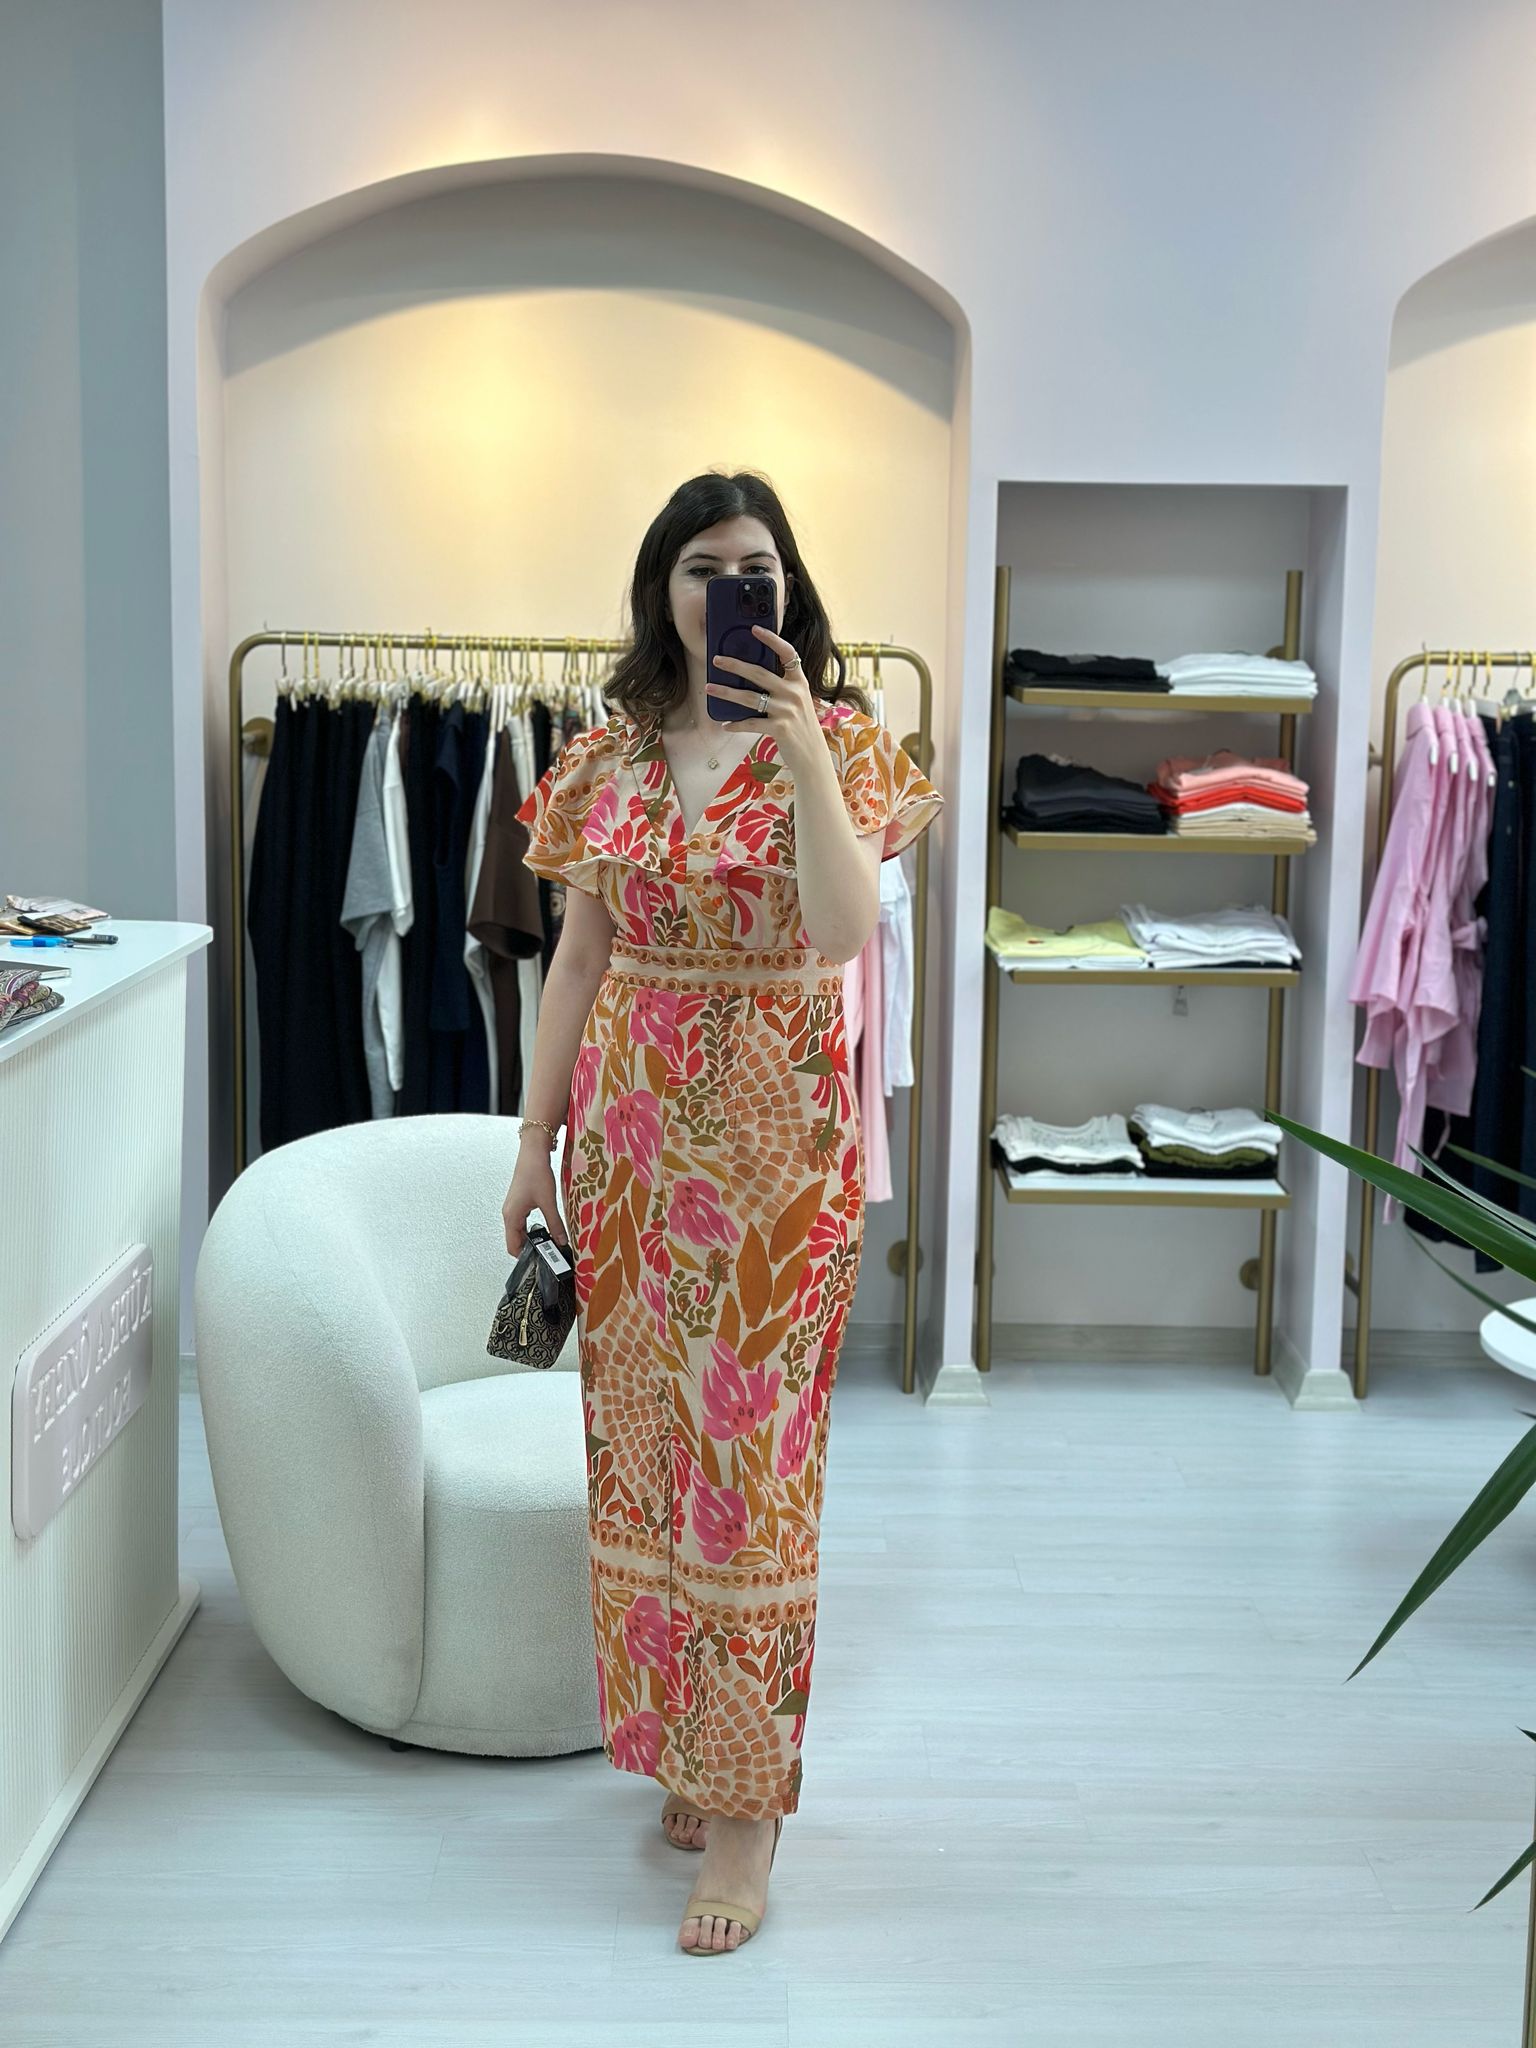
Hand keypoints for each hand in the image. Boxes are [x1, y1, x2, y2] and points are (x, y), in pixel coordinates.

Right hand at [502, 1149, 571, 1258]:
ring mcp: (512, 1208)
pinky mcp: (518, 1202)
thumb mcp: (548, 1202)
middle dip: (530, 1248)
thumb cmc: (536, 1174)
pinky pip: (522, 1222)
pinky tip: (545, 1226)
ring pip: (519, 1231)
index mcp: (512, 1217)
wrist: (533, 1154)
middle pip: (515, 1240)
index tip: (540, 1260)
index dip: (525, 1256)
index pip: (513, 1247)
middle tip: (548, 1253)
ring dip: (531, 1237)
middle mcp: (509, 1214)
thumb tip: (562, 1240)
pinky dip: (531, 1227)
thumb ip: (555, 1224)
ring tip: (548, 1241)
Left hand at [709, 624, 824, 776]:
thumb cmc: (800, 726)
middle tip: (716, 659)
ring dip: (726, 692)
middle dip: (735, 665)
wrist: (813, 756)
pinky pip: (751, 723)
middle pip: (759, 673)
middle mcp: (794, 693)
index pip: (787, 653)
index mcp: (799, 682)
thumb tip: (750, 677)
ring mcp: (787, 710)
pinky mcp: (779, 728)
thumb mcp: (797, 702)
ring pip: (749, 697)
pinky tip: (725, 724)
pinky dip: (736, 724)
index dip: (772, 639)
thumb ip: (781, 688)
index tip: (754, 629)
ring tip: (710, 688)